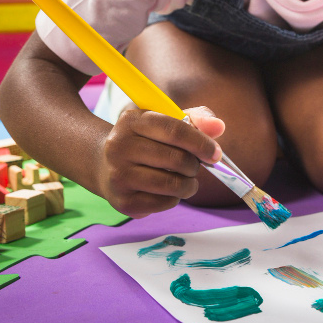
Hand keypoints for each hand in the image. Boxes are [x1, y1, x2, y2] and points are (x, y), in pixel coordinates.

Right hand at [94, 106, 224, 217]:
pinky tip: (168, 191)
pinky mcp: (122, 201)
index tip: (215, 154)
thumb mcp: (165, 121)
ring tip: (186, 180)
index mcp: (131, 121)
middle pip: (176, 159)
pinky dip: (175, 198)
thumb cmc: (145, 141)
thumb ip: (196, 119)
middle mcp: (119, 146)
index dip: (201, 143)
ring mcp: (118, 175)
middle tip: (194, 166)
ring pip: (172, 185)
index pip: (175, 130)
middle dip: (195, 165)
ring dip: (189, 184)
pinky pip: (164, 203)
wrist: (104, 164)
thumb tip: (219, 127)